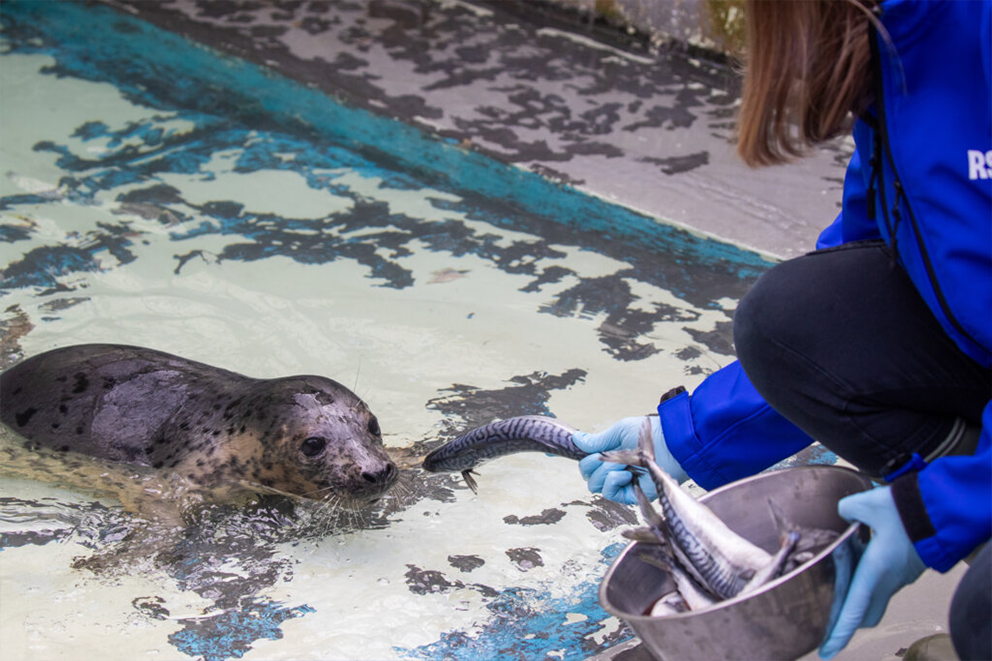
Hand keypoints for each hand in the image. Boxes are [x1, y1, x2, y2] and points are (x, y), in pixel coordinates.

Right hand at [572, 416, 687, 503]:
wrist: (669, 445)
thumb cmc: (648, 435)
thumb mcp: (619, 432)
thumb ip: (597, 441)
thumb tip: (576, 439)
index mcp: (611, 456)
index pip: (586, 465)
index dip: (586, 460)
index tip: (594, 452)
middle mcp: (614, 471)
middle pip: (588, 477)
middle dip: (594, 465)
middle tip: (606, 457)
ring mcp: (622, 483)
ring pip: (596, 485)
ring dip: (605, 471)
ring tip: (622, 463)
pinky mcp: (630, 494)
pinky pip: (609, 492)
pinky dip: (613, 480)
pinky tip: (627, 472)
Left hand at [819, 485, 925, 658]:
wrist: (943, 510)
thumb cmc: (907, 510)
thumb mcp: (868, 504)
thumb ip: (847, 510)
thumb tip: (844, 514)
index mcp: (876, 571)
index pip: (854, 610)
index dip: (838, 633)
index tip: (827, 651)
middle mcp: (889, 581)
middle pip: (866, 614)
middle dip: (847, 621)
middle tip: (827, 621)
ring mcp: (901, 577)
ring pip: (876, 597)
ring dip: (857, 596)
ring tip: (836, 586)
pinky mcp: (907, 568)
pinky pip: (885, 581)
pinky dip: (869, 578)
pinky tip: (858, 559)